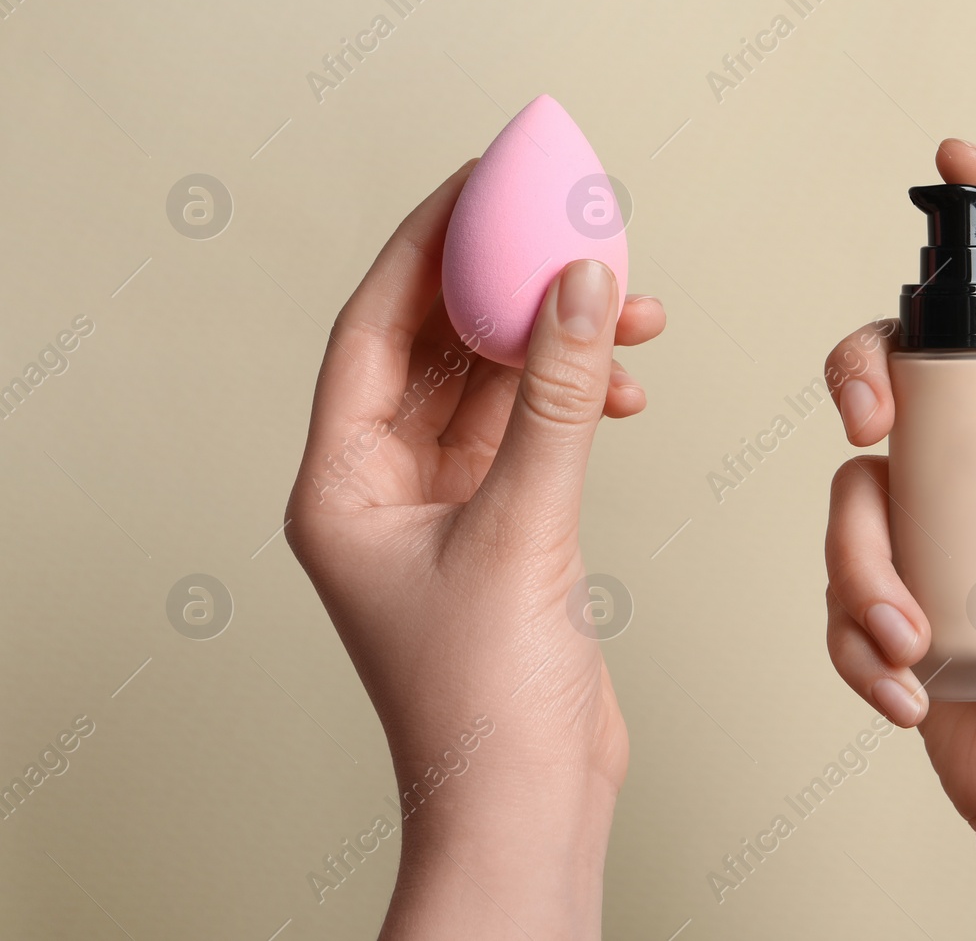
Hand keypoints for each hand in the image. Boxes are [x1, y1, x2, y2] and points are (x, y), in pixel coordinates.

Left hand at [284, 161, 665, 939]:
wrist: (527, 801)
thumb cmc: (485, 705)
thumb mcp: (523, 528)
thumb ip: (560, 400)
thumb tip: (582, 285)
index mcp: (342, 484)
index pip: (376, 326)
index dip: (426, 243)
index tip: (481, 180)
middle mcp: (383, 487)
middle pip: (439, 344)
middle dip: (507, 284)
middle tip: (566, 222)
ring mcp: (444, 507)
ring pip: (497, 386)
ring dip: (558, 341)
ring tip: (626, 305)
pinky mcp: (504, 528)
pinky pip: (535, 430)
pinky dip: (581, 399)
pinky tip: (626, 384)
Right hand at [823, 141, 975, 938]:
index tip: (960, 160)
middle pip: (914, 359)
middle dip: (869, 372)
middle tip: (868, 417)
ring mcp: (947, 518)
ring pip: (857, 477)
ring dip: (869, 565)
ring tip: (916, 636)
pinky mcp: (897, 579)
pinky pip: (840, 571)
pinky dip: (860, 630)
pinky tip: (910, 679)